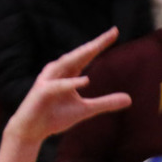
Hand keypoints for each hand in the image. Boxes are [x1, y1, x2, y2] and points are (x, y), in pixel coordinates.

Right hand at [6, 28, 131, 143]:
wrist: (32, 130)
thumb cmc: (55, 116)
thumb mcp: (86, 110)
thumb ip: (105, 102)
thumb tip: (129, 99)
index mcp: (69, 72)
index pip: (87, 55)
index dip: (101, 44)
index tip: (115, 31)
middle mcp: (58, 71)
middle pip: (80, 54)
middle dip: (96, 43)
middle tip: (113, 32)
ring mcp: (49, 80)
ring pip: (67, 64)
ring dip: (82, 55)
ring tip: (97, 47)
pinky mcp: (42, 92)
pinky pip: (57, 86)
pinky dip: (70, 83)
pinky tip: (85, 80)